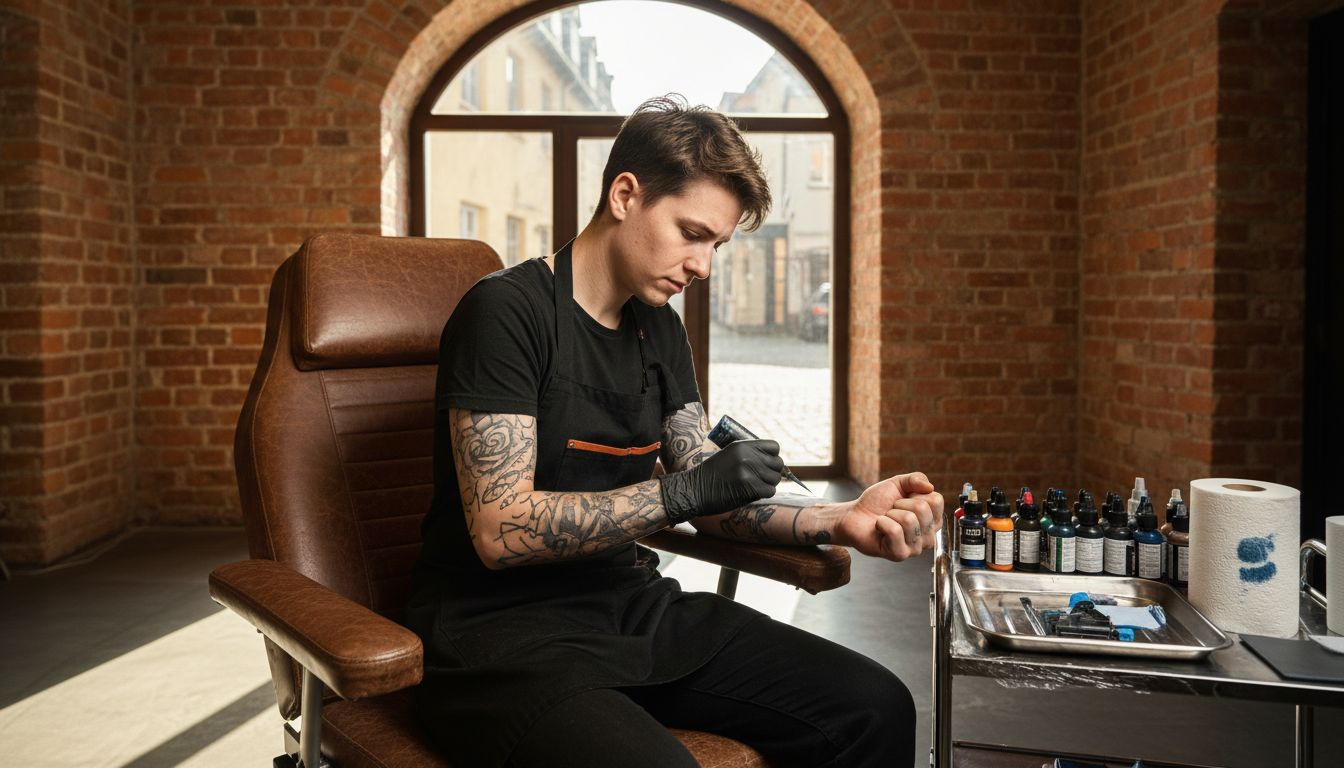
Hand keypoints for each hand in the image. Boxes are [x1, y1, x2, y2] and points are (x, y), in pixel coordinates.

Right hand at [659, 439, 783, 522]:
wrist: (694, 490)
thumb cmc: (711, 475)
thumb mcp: (729, 455)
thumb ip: (749, 454)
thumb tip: (773, 460)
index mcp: (742, 446)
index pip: (774, 447)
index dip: (772, 457)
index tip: (765, 465)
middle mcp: (747, 456)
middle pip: (778, 463)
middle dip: (772, 472)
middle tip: (761, 479)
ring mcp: (748, 471)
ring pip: (775, 478)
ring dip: (768, 485)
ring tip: (755, 487)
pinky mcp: (749, 487)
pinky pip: (770, 491)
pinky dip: (764, 494)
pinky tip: (752, 494)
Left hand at [833, 473, 942, 560]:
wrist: (855, 515)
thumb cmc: (878, 502)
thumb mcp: (898, 483)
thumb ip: (916, 479)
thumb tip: (929, 487)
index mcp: (933, 519)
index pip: (936, 500)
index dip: (915, 493)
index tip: (904, 499)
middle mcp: (929, 536)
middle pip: (923, 509)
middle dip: (900, 503)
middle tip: (892, 510)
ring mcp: (916, 548)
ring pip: (908, 520)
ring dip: (890, 514)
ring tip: (886, 519)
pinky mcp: (900, 554)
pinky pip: (895, 531)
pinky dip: (882, 523)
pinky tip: (879, 528)